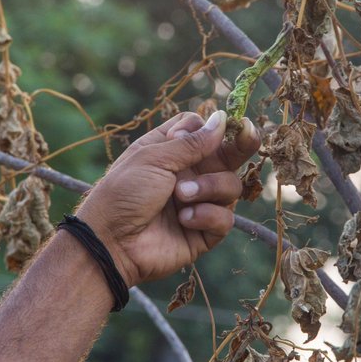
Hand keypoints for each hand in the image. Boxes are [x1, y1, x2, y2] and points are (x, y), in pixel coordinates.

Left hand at [75, 110, 259, 285]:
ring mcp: (200, 202)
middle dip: (241, 144)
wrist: (111, 243)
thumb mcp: (153, 158)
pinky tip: (184, 219)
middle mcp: (190, 174)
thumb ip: (192, 142)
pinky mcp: (205, 231)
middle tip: (249, 135)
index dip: (208, 129)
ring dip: (209, 187)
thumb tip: (222, 118)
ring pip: (231, 185)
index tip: (203, 131)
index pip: (204, 131)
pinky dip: (206, 215)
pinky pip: (225, 217)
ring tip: (182, 195)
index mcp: (172, 152)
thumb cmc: (123, 194)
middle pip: (228, 155)